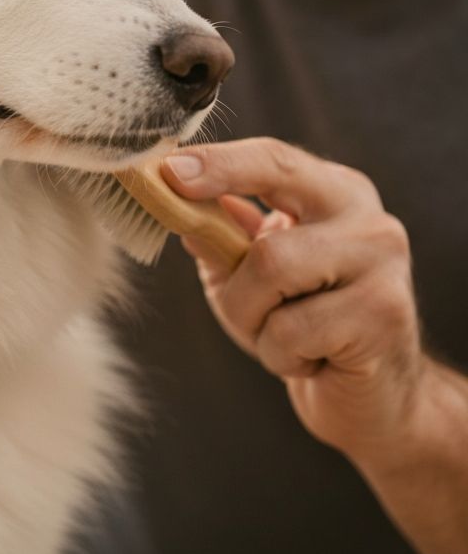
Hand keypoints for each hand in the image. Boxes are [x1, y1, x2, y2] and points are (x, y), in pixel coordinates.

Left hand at [160, 138, 423, 464]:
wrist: (374, 394)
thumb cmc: (303, 323)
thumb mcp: (248, 273)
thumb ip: (217, 236)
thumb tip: (176, 202)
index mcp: (331, 191)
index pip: (272, 160)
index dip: (218, 164)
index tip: (168, 171)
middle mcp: (366, 219)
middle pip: (267, 238)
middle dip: (235, 282)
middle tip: (236, 300)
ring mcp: (382, 265)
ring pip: (272, 279)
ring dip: (254, 321)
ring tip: (283, 336)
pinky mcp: (385, 314)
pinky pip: (292, 334)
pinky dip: (281, 355)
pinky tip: (313, 358)